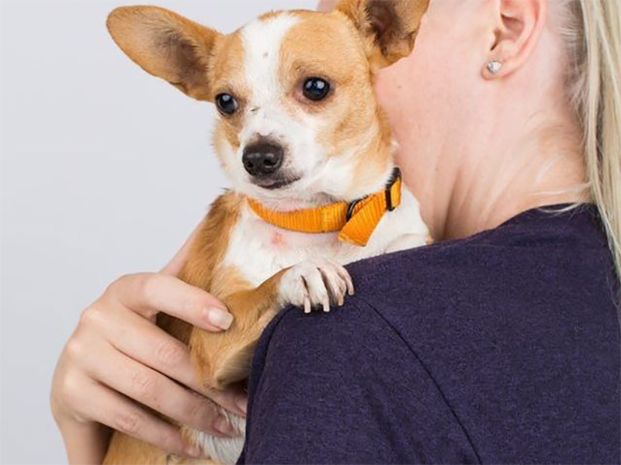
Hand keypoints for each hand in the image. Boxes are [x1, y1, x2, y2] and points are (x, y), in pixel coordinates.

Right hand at [51, 224, 246, 462]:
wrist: (82, 379)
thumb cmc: (132, 338)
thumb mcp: (155, 307)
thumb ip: (182, 275)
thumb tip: (213, 228)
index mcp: (124, 290)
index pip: (157, 286)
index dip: (192, 302)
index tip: (227, 320)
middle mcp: (96, 317)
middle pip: (162, 352)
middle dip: (209, 382)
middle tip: (243, 402)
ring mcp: (79, 355)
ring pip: (148, 387)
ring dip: (193, 412)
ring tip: (225, 424)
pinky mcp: (70, 394)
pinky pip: (127, 417)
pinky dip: (164, 435)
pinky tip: (190, 444)